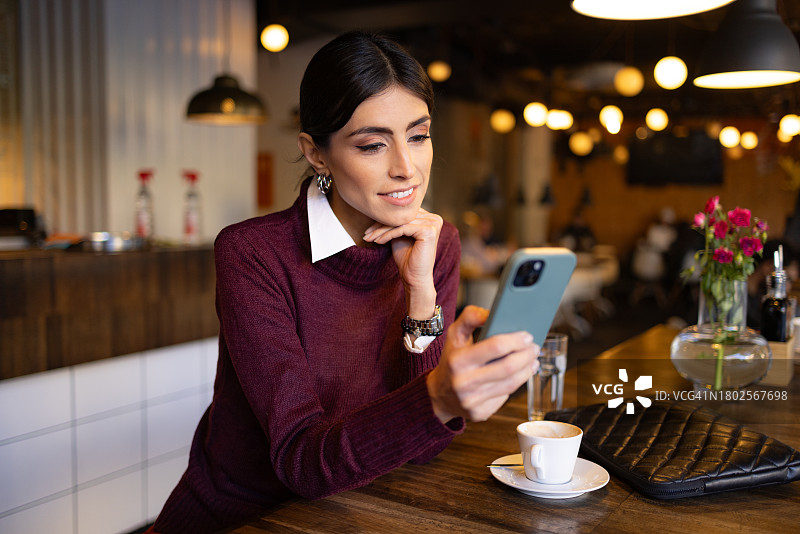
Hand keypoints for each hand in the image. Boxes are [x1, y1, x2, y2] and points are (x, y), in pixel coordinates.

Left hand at [363, 209, 442, 318]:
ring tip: (369, 238)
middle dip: (380, 226)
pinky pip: (403, 229)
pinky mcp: (429, 231)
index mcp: (430, 218)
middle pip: (401, 218)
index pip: (403, 214)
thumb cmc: (407, 259)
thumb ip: (395, 223)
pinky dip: (388, 235)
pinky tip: (378, 241)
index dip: (384, 220)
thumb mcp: (399, 236)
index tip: (368, 229)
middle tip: (366, 234)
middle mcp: (434, 218)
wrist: (415, 279)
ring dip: (381, 231)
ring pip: (400, 223)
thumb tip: (378, 211)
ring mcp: (433, 224)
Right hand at [426, 306, 539, 422]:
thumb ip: (470, 317)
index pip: (494, 347)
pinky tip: (520, 375)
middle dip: (526, 355)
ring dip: (527, 370)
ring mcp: (472, 400)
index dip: (515, 340)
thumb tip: (491, 313)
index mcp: (457, 360)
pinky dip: (516, 384)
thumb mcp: (454, 335)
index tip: (527, 335)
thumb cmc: (451, 360)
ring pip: (510, 384)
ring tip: (532, 360)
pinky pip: (505, 397)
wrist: (439, 395)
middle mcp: (463, 382)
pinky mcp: (480, 413)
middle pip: (507, 367)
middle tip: (534, 348)